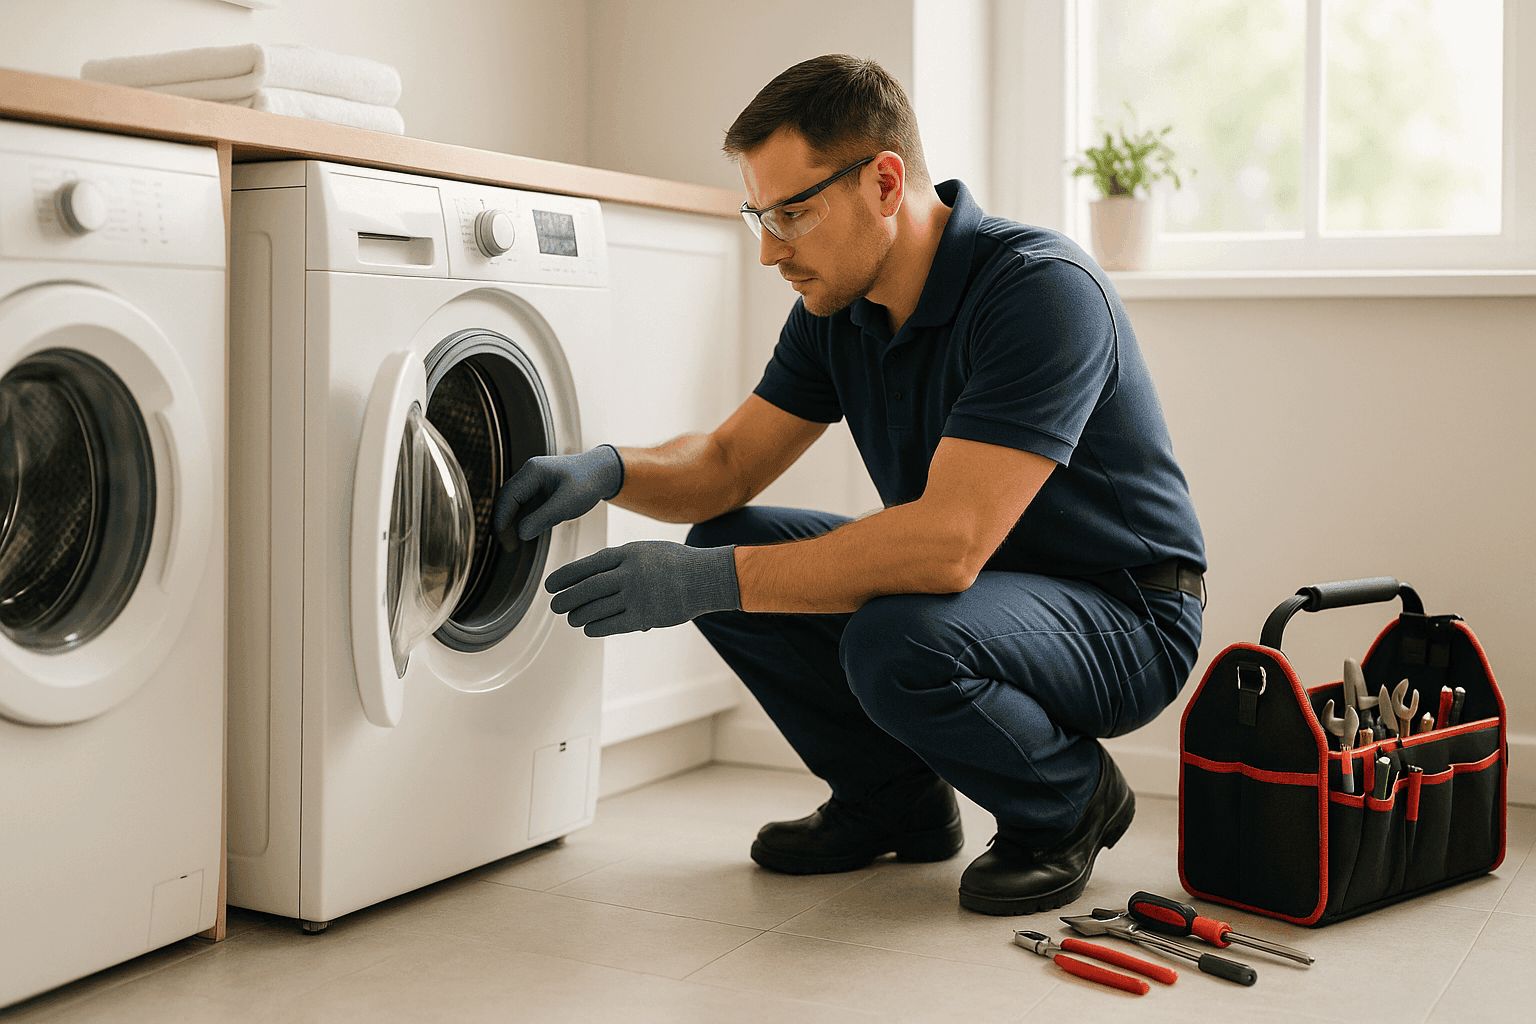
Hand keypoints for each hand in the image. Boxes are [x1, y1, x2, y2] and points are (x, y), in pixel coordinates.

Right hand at [492, 445, 623, 549]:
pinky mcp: (537, 490)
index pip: (507, 496)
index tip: (506, 541)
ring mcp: (532, 481)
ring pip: (512, 504)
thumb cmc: (587, 483)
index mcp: (532, 471)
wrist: (602, 472)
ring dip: (510, 523)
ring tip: (514, 545)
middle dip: (503, 524)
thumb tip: (521, 534)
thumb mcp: (567, 503)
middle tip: (509, 547)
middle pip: (505, 500)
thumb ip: (543, 518)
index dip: (502, 520)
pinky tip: (524, 535)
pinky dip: (520, 520)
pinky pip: (522, 506)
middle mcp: (528, 474)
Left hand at [546, 541, 740, 636]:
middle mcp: (630, 574)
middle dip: (567, 598)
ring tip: (570, 619)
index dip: (566, 576)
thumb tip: (592, 575)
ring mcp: (637, 596)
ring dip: (579, 615)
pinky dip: (596, 627)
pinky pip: (612, 625)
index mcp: (628, 553)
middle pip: (588, 589)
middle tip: (554, 605)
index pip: (588, 565)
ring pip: (597, 609)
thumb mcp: (646, 550)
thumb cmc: (675, 563)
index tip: (550, 584)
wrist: (706, 578)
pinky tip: (588, 628)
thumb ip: (621, 561)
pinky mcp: (646, 617)